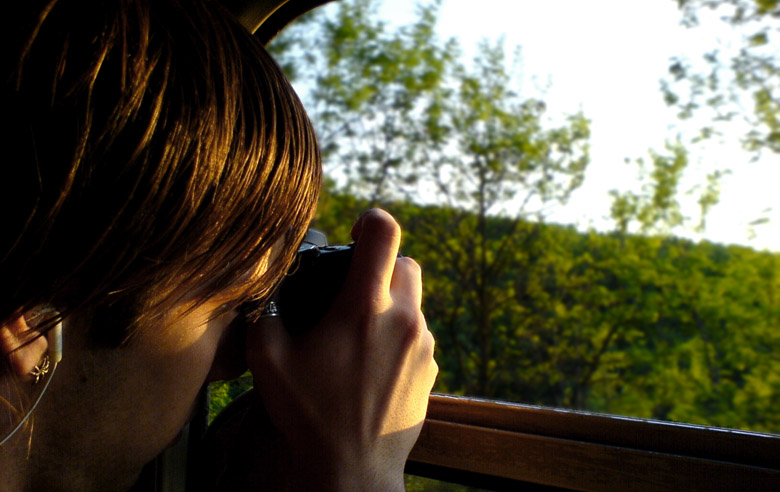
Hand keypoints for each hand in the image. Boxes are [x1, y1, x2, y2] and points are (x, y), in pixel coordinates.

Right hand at [245, 209, 437, 490]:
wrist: (352, 469)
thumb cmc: (309, 415)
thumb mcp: (268, 360)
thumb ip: (267, 313)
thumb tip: (272, 289)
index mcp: (365, 308)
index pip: (385, 233)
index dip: (371, 220)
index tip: (357, 229)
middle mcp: (404, 320)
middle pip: (407, 263)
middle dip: (382, 267)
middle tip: (353, 291)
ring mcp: (422, 347)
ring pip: (414, 302)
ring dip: (390, 305)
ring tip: (358, 336)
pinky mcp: (431, 370)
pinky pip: (418, 334)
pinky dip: (399, 335)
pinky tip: (372, 363)